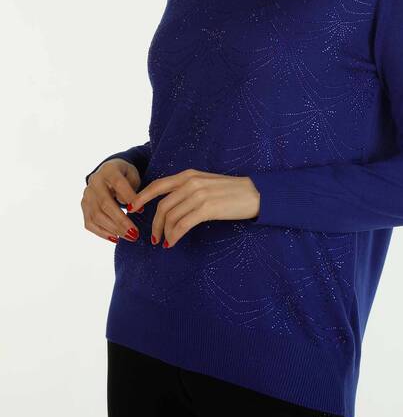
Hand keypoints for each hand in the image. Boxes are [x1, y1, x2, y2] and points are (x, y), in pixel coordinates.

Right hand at [81, 159, 143, 243]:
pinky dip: (102, 233)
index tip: (141, 210)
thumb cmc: (125, 175)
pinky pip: (89, 223)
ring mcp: (87, 194)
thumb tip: (129, 207)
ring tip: (129, 237)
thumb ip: (132, 187)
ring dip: (114, 229)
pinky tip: (116, 238)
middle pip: (105, 204)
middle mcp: (94, 181)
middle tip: (135, 233)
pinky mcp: (84, 205)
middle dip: (121, 221)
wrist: (108, 172)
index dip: (129, 197)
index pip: (118, 184)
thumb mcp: (133, 175)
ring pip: (97, 216)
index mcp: (109, 170)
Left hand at [128, 169, 260, 247]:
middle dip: (153, 223)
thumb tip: (170, 205)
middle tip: (153, 237)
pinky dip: (174, 235)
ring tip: (165, 242)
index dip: (142, 198)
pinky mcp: (207, 208)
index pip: (158, 185)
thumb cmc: (231, 191)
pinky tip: (173, 242)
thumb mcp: (206, 183)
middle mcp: (191, 182)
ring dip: (164, 232)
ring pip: (170, 217)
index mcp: (189, 175)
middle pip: (162, 205)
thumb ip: (188, 189)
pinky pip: (182, 225)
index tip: (133, 209)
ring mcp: (199, 195)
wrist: (255, 193)